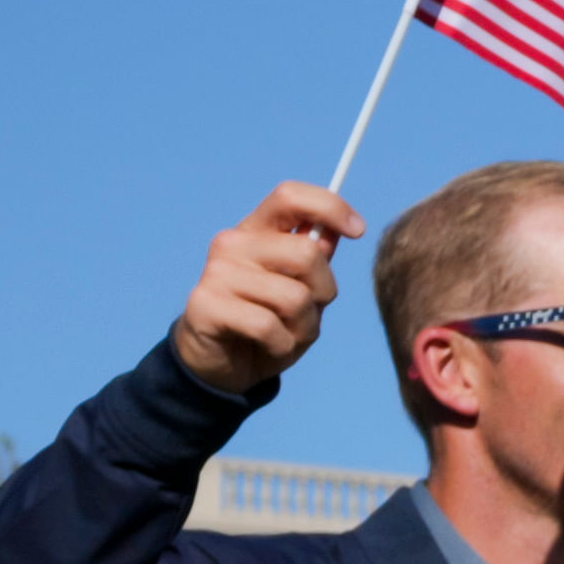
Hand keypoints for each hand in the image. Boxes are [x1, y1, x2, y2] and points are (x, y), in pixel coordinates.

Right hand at [172, 182, 360, 395]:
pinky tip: (267, 346)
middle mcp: (232, 243)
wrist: (223, 367)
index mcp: (256, 230)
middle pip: (306, 253)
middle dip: (323, 291)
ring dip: (303, 326)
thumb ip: (314, 259)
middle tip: (309, 311)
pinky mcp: (205, 304)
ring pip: (293, 296)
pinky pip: (268, 326)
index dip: (330, 207)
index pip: (291, 196)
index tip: (358, 230)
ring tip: (286, 334)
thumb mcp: (301, 290)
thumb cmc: (268, 324)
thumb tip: (333, 230)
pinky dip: (281, 344)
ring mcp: (216, 272)